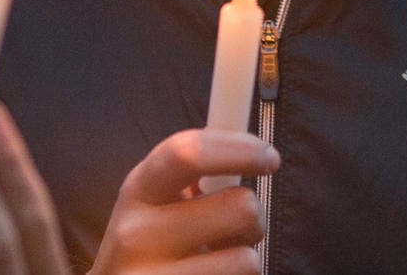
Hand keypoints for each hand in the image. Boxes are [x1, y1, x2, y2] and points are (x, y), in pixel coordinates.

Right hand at [87, 129, 279, 274]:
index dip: (239, 147)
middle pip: (239, 207)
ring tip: (217, 261)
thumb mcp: (153, 202)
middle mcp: (136, 234)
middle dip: (254, 216)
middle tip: (238, 227)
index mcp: (136, 190)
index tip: (270, 158)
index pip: (187, 152)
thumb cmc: (148, 245)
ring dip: (246, 258)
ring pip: (247, 259)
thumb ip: (191, 172)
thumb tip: (250, 144)